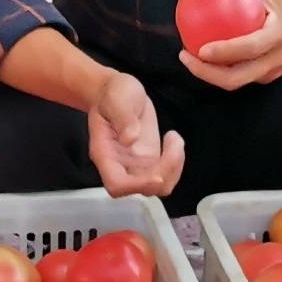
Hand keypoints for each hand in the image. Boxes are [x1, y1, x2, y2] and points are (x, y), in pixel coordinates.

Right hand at [86, 68, 184, 199]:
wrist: (118, 91)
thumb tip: (130, 138)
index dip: (137, 186)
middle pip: (141, 189)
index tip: (156, 174)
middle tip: (173, 142)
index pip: (117, 184)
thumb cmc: (113, 93)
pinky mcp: (150, 161)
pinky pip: (166, 174)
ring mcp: (136, 166)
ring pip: (158, 186)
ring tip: (174, 138)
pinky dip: (176, 163)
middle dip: (164, 173)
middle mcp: (120, 166)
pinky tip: (174, 140)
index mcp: (105, 154)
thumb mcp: (117, 98)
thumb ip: (123, 117)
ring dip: (174, 168)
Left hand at [177, 0, 281, 90]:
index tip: (199, 49)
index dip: (224, 53)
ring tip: (191, 57)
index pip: (250, 48)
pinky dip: (225, 71)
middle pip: (240, 78)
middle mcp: (280, 57)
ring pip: (240, 82)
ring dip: (212, 75)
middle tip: (186, 56)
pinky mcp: (273, 75)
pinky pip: (245, 77)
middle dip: (207, 74)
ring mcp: (277, 70)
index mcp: (281, 34)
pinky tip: (208, 58)